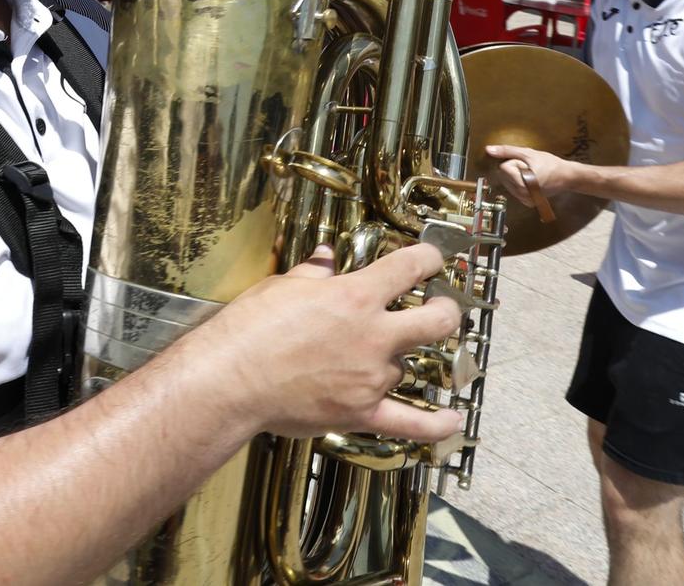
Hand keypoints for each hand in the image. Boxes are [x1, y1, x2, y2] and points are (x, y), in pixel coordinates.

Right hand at [200, 243, 464, 443]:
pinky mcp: (362, 412)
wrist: (231, 379)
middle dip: (446, 310)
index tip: (432, 259)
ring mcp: (372, 376)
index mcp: (355, 295)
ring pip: (406, 366)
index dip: (428, 258)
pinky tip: (452, 421)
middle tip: (442, 308)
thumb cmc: (249, 329)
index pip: (408, 268)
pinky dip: (436, 425)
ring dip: (398, 360)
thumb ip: (313, 273)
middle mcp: (373, 335)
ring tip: (382, 358)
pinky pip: (410, 423)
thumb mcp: (281, 286)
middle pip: (436, 321)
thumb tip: (325, 257)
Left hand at [482, 145, 575, 205]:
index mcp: (523, 183)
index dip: (514, 162)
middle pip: (503, 176)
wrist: (567, 176)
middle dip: (513, 169)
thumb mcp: (528, 153)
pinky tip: (530, 181)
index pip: (503, 168)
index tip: (528, 164)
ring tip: (531, 174)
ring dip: (515, 176)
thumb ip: (506, 151)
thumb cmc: (551, 164)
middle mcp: (523, 195)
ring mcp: (525, 200)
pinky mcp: (527, 202)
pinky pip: (513, 189)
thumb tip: (488, 150)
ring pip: (506, 183)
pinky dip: (518, 183)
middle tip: (530, 169)